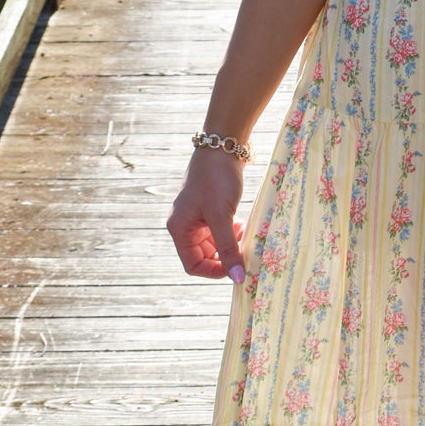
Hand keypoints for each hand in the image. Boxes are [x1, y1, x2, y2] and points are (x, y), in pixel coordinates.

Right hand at [167, 148, 246, 281]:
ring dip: (230, 245)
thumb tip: (238, 278)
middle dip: (225, 256)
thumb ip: (229, 248)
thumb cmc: (217, 179)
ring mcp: (196, 218)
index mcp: (179, 229)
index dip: (214, 271)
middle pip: (204, 257)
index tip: (237, 269)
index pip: (193, 265)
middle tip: (245, 250)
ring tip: (244, 234)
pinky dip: (232, 234)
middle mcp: (184, 226)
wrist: (222, 147)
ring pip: (214, 245)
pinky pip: (220, 232)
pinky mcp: (209, 211)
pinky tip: (242, 225)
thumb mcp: (222, 216)